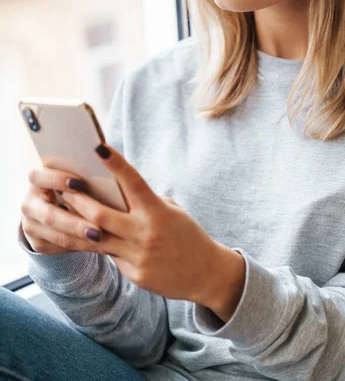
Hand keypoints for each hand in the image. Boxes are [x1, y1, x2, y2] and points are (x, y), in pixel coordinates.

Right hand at [21, 171, 102, 254]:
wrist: (55, 205)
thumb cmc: (72, 185)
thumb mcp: (72, 177)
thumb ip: (81, 176)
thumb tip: (102, 173)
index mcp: (36, 181)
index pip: (40, 177)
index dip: (58, 180)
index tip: (80, 183)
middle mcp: (29, 204)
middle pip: (50, 216)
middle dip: (75, 225)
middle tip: (98, 232)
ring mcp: (30, 226)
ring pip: (56, 237)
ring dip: (80, 241)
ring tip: (100, 241)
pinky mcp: (38, 243)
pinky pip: (60, 248)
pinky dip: (80, 247)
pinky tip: (96, 246)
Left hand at [60, 144, 220, 303]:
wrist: (206, 273)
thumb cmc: (187, 234)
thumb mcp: (171, 212)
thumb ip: (145, 203)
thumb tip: (114, 192)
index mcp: (158, 212)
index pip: (133, 182)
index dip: (116, 164)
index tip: (98, 147)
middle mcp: (146, 233)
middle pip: (100, 215)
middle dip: (78, 200)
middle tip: (62, 187)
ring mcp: (139, 256)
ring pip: (97, 239)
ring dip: (77, 224)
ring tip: (61, 212)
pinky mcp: (135, 275)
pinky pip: (111, 257)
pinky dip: (100, 246)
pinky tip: (87, 237)